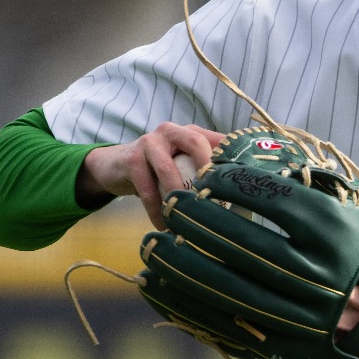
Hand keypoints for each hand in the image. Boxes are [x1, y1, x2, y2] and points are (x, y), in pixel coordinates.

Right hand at [79, 123, 226, 228]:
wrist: (115, 166)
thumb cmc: (159, 170)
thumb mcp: (183, 165)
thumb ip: (205, 173)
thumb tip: (239, 200)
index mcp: (191, 132)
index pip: (217, 140)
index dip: (232, 157)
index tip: (243, 181)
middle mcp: (172, 132)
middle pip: (195, 143)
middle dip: (207, 168)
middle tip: (215, 196)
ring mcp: (149, 143)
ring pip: (167, 169)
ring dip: (178, 197)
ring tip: (188, 219)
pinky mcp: (131, 159)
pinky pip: (146, 189)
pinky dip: (156, 210)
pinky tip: (164, 226)